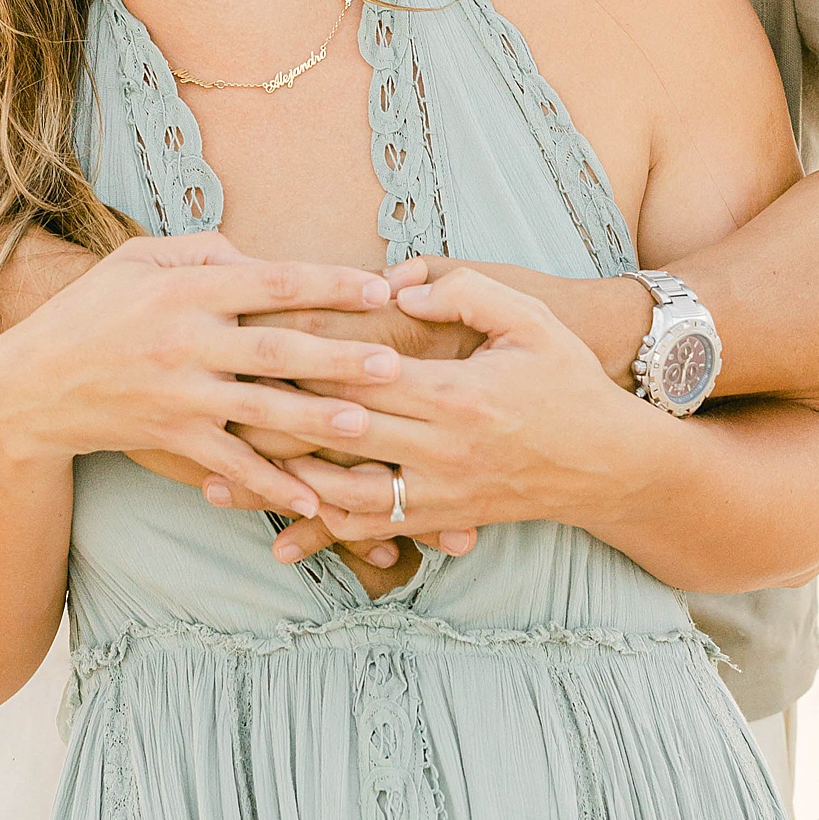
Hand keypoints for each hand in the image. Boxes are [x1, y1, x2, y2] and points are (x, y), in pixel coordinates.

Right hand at [0, 233, 402, 517]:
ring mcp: (179, 394)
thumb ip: (201, 250)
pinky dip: (270, 484)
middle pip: (275, 349)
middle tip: (393, 363)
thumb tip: (258, 255)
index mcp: (185, 288)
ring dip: (316, 421)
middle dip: (337, 357)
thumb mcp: (136, 259)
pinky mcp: (171, 437)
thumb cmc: (91, 310)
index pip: (270, 282)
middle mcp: (186, 341)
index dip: (327, 284)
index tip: (378, 288)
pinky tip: (312, 500)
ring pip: (260, 410)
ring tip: (367, 426)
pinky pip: (230, 464)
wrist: (30, 385)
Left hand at [258, 267, 649, 552]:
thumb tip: (399, 285)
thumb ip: (465, 292)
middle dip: (269, 423)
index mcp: (456, 393)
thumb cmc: (567, 381)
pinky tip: (279, 534)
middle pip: (338, 436)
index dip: (300, 363)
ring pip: (343, 496)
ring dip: (281, 489)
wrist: (610, 464)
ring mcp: (440, 492)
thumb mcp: (529, 320)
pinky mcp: (441, 519)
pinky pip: (374, 529)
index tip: (246, 347)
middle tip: (207, 407)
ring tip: (220, 479)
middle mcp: (442, 449)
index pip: (360, 377)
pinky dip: (324, 534)